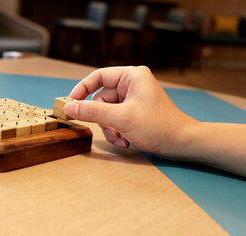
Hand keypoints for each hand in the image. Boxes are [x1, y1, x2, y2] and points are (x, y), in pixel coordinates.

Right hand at [64, 66, 196, 157]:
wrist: (182, 143)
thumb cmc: (158, 126)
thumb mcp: (122, 119)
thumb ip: (93, 112)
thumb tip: (69, 107)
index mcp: (131, 76)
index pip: (98, 76)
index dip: (82, 89)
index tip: (70, 103)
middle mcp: (132, 84)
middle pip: (101, 99)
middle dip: (103, 119)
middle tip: (111, 131)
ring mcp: (133, 99)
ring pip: (106, 112)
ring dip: (110, 128)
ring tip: (121, 139)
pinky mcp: (134, 112)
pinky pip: (115, 119)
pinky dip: (117, 131)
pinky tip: (126, 140)